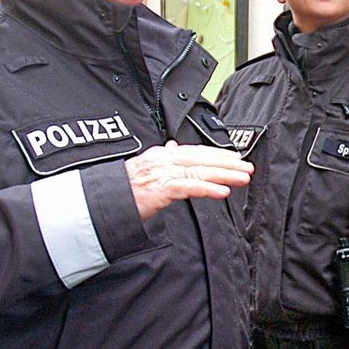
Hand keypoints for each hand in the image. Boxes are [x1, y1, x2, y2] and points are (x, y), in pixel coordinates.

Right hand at [126, 141, 253, 219]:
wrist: (101, 202)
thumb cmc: (123, 189)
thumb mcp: (144, 168)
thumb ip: (162, 157)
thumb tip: (173, 145)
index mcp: (161, 154)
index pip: (195, 151)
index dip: (217, 154)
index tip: (236, 158)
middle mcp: (163, 159)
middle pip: (202, 158)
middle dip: (227, 163)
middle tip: (247, 167)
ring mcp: (161, 173)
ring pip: (200, 171)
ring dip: (225, 175)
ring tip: (242, 178)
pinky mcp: (160, 189)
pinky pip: (189, 187)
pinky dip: (208, 189)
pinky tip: (223, 192)